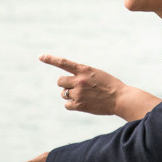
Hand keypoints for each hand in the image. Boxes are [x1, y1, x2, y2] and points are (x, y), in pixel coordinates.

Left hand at [40, 54, 161, 121]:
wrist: (120, 98)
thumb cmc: (110, 85)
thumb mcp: (96, 74)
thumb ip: (82, 75)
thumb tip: (69, 83)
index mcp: (84, 69)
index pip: (63, 62)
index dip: (51, 59)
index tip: (40, 56)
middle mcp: (79, 80)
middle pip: (60, 81)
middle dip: (65, 84)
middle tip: (75, 87)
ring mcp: (78, 93)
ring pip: (63, 94)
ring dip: (70, 95)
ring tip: (83, 95)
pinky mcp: (79, 105)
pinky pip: (67, 105)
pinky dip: (72, 105)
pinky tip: (83, 103)